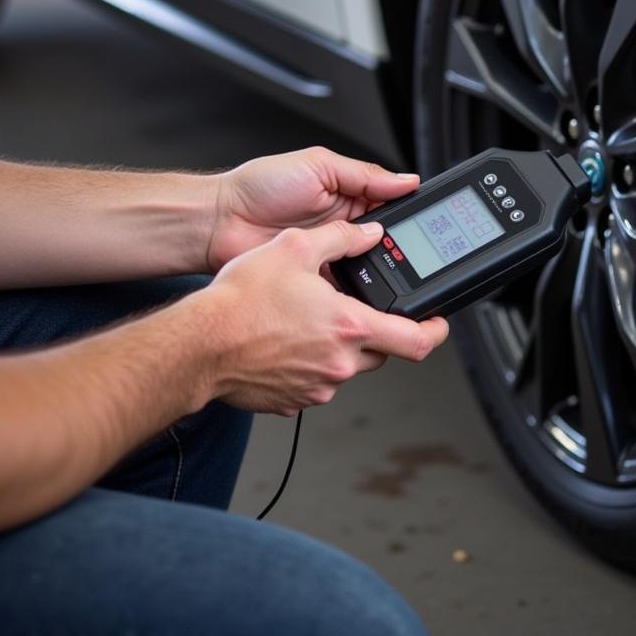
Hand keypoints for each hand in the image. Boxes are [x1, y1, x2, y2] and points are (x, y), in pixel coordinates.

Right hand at [197, 219, 447, 414]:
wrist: (197, 346)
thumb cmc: (240, 302)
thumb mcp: (293, 249)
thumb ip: (340, 238)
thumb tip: (369, 234)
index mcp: (349, 327)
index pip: (416, 341)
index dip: (435, 331)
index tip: (438, 324)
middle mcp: (339, 364)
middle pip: (381, 352)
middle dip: (375, 330)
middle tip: (353, 309)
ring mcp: (317, 388)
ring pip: (346, 366)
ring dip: (337, 346)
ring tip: (304, 321)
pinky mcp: (293, 401)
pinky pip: (314, 381)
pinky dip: (309, 363)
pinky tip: (284, 342)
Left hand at [205, 147, 418, 270]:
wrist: (219, 222)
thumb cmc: (258, 187)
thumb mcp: (317, 166)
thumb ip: (363, 175)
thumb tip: (406, 180)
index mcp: (348, 194)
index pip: (390, 206)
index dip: (407, 214)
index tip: (423, 223)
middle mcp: (342, 224)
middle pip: (384, 239)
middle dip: (393, 244)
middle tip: (399, 247)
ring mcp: (329, 252)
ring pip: (368, 265)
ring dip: (375, 267)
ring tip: (379, 266)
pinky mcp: (316, 277)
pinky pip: (344, 286)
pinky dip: (353, 288)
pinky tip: (359, 287)